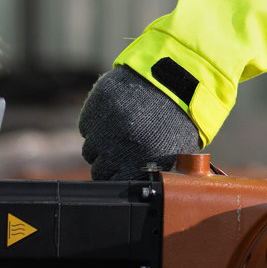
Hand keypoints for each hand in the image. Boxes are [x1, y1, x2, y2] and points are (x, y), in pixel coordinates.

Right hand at [78, 66, 201, 180]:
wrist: (175, 78)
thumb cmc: (180, 117)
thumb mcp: (177, 150)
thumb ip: (157, 172)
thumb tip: (146, 189)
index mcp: (139, 161)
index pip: (114, 183)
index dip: (119, 178)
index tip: (122, 173)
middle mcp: (117, 147)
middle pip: (98, 169)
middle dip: (109, 163)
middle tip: (124, 150)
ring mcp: (103, 126)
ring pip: (90, 149)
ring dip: (102, 144)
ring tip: (123, 131)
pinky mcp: (95, 106)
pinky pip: (87, 126)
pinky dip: (97, 123)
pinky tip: (116, 115)